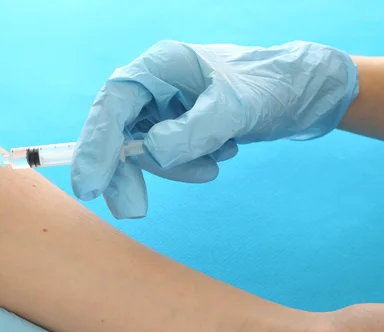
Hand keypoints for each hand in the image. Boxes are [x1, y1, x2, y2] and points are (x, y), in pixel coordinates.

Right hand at [71, 40, 358, 218]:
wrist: (295, 94)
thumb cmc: (265, 87)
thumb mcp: (233, 109)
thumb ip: (193, 131)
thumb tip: (152, 154)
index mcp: (157, 67)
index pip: (112, 106)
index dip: (95, 146)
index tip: (90, 187)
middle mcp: (151, 86)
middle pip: (118, 132)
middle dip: (128, 172)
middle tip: (133, 211)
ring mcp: (160, 108)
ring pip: (143, 151)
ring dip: (175, 169)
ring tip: (215, 166)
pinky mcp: (172, 126)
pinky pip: (164, 156)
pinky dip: (186, 166)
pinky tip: (218, 157)